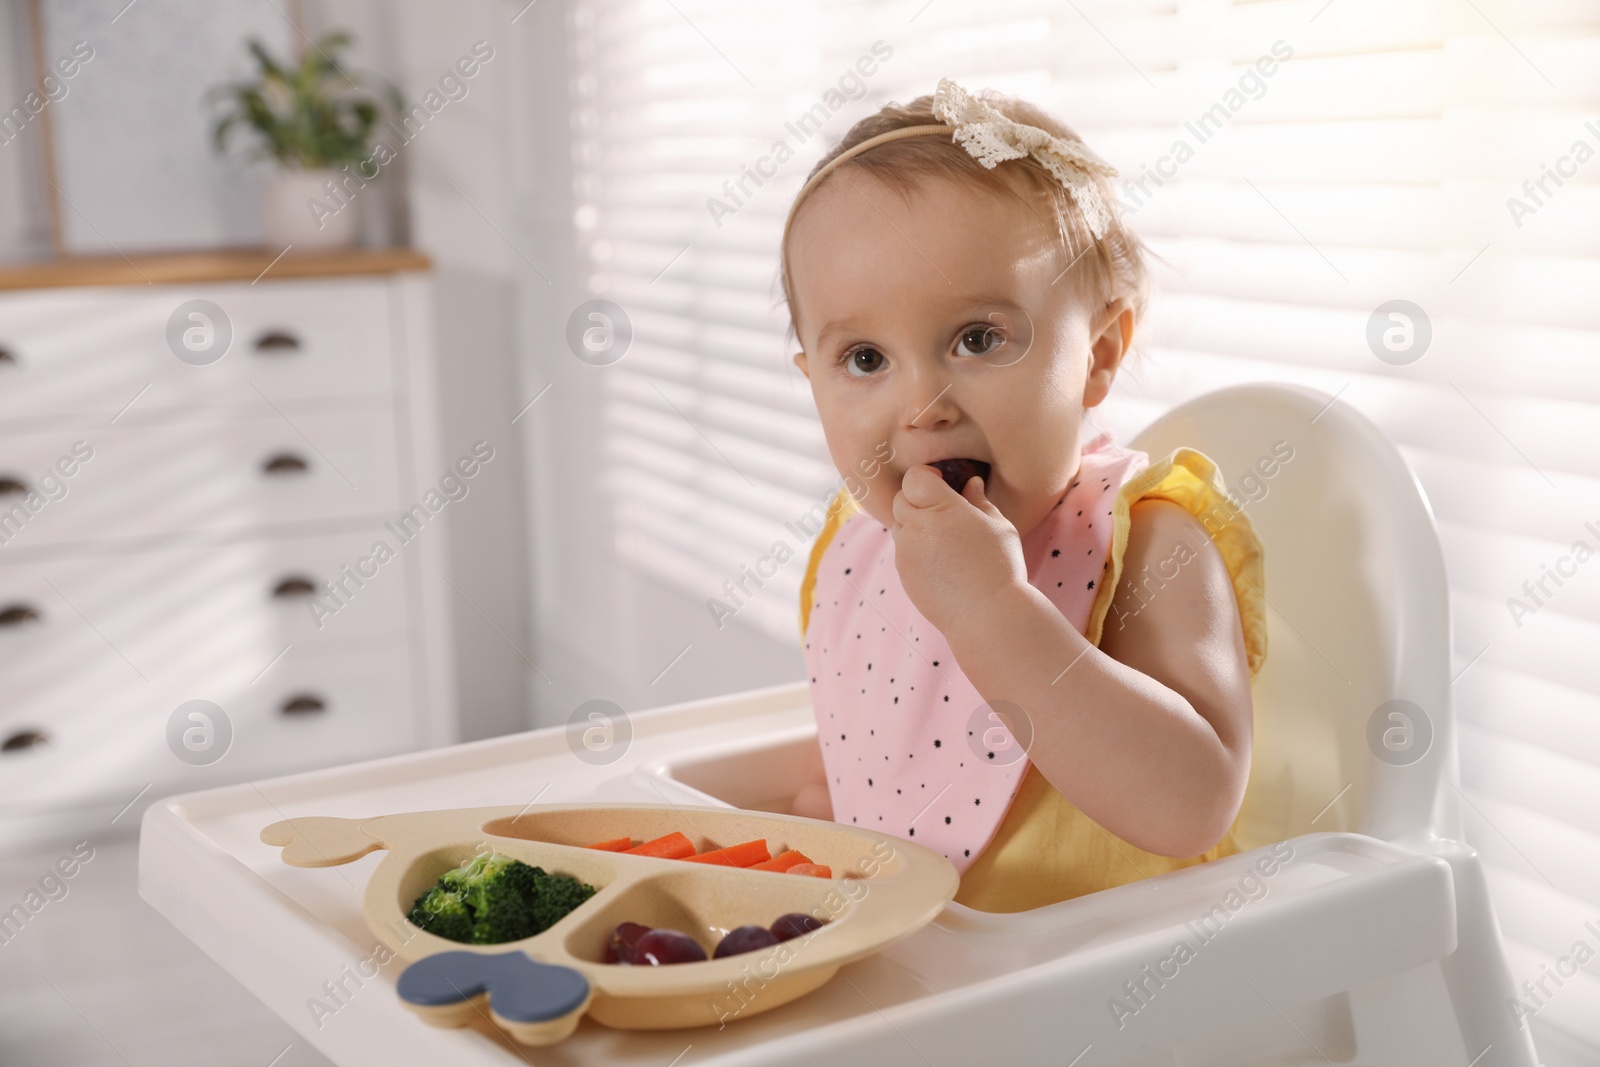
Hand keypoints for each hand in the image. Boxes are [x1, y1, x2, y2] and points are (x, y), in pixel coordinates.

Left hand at [889, 466, 1027, 638]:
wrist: (987, 615)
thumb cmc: (1001, 567)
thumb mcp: (999, 527)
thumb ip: (979, 501)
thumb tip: (970, 484)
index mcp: (941, 509)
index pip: (914, 478)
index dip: (926, 477)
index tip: (941, 482)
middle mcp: (917, 528)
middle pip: (901, 500)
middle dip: (917, 499)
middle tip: (942, 510)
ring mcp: (906, 553)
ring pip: (899, 526)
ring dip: (914, 525)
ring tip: (943, 539)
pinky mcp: (903, 574)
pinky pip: (902, 551)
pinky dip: (914, 549)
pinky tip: (940, 562)